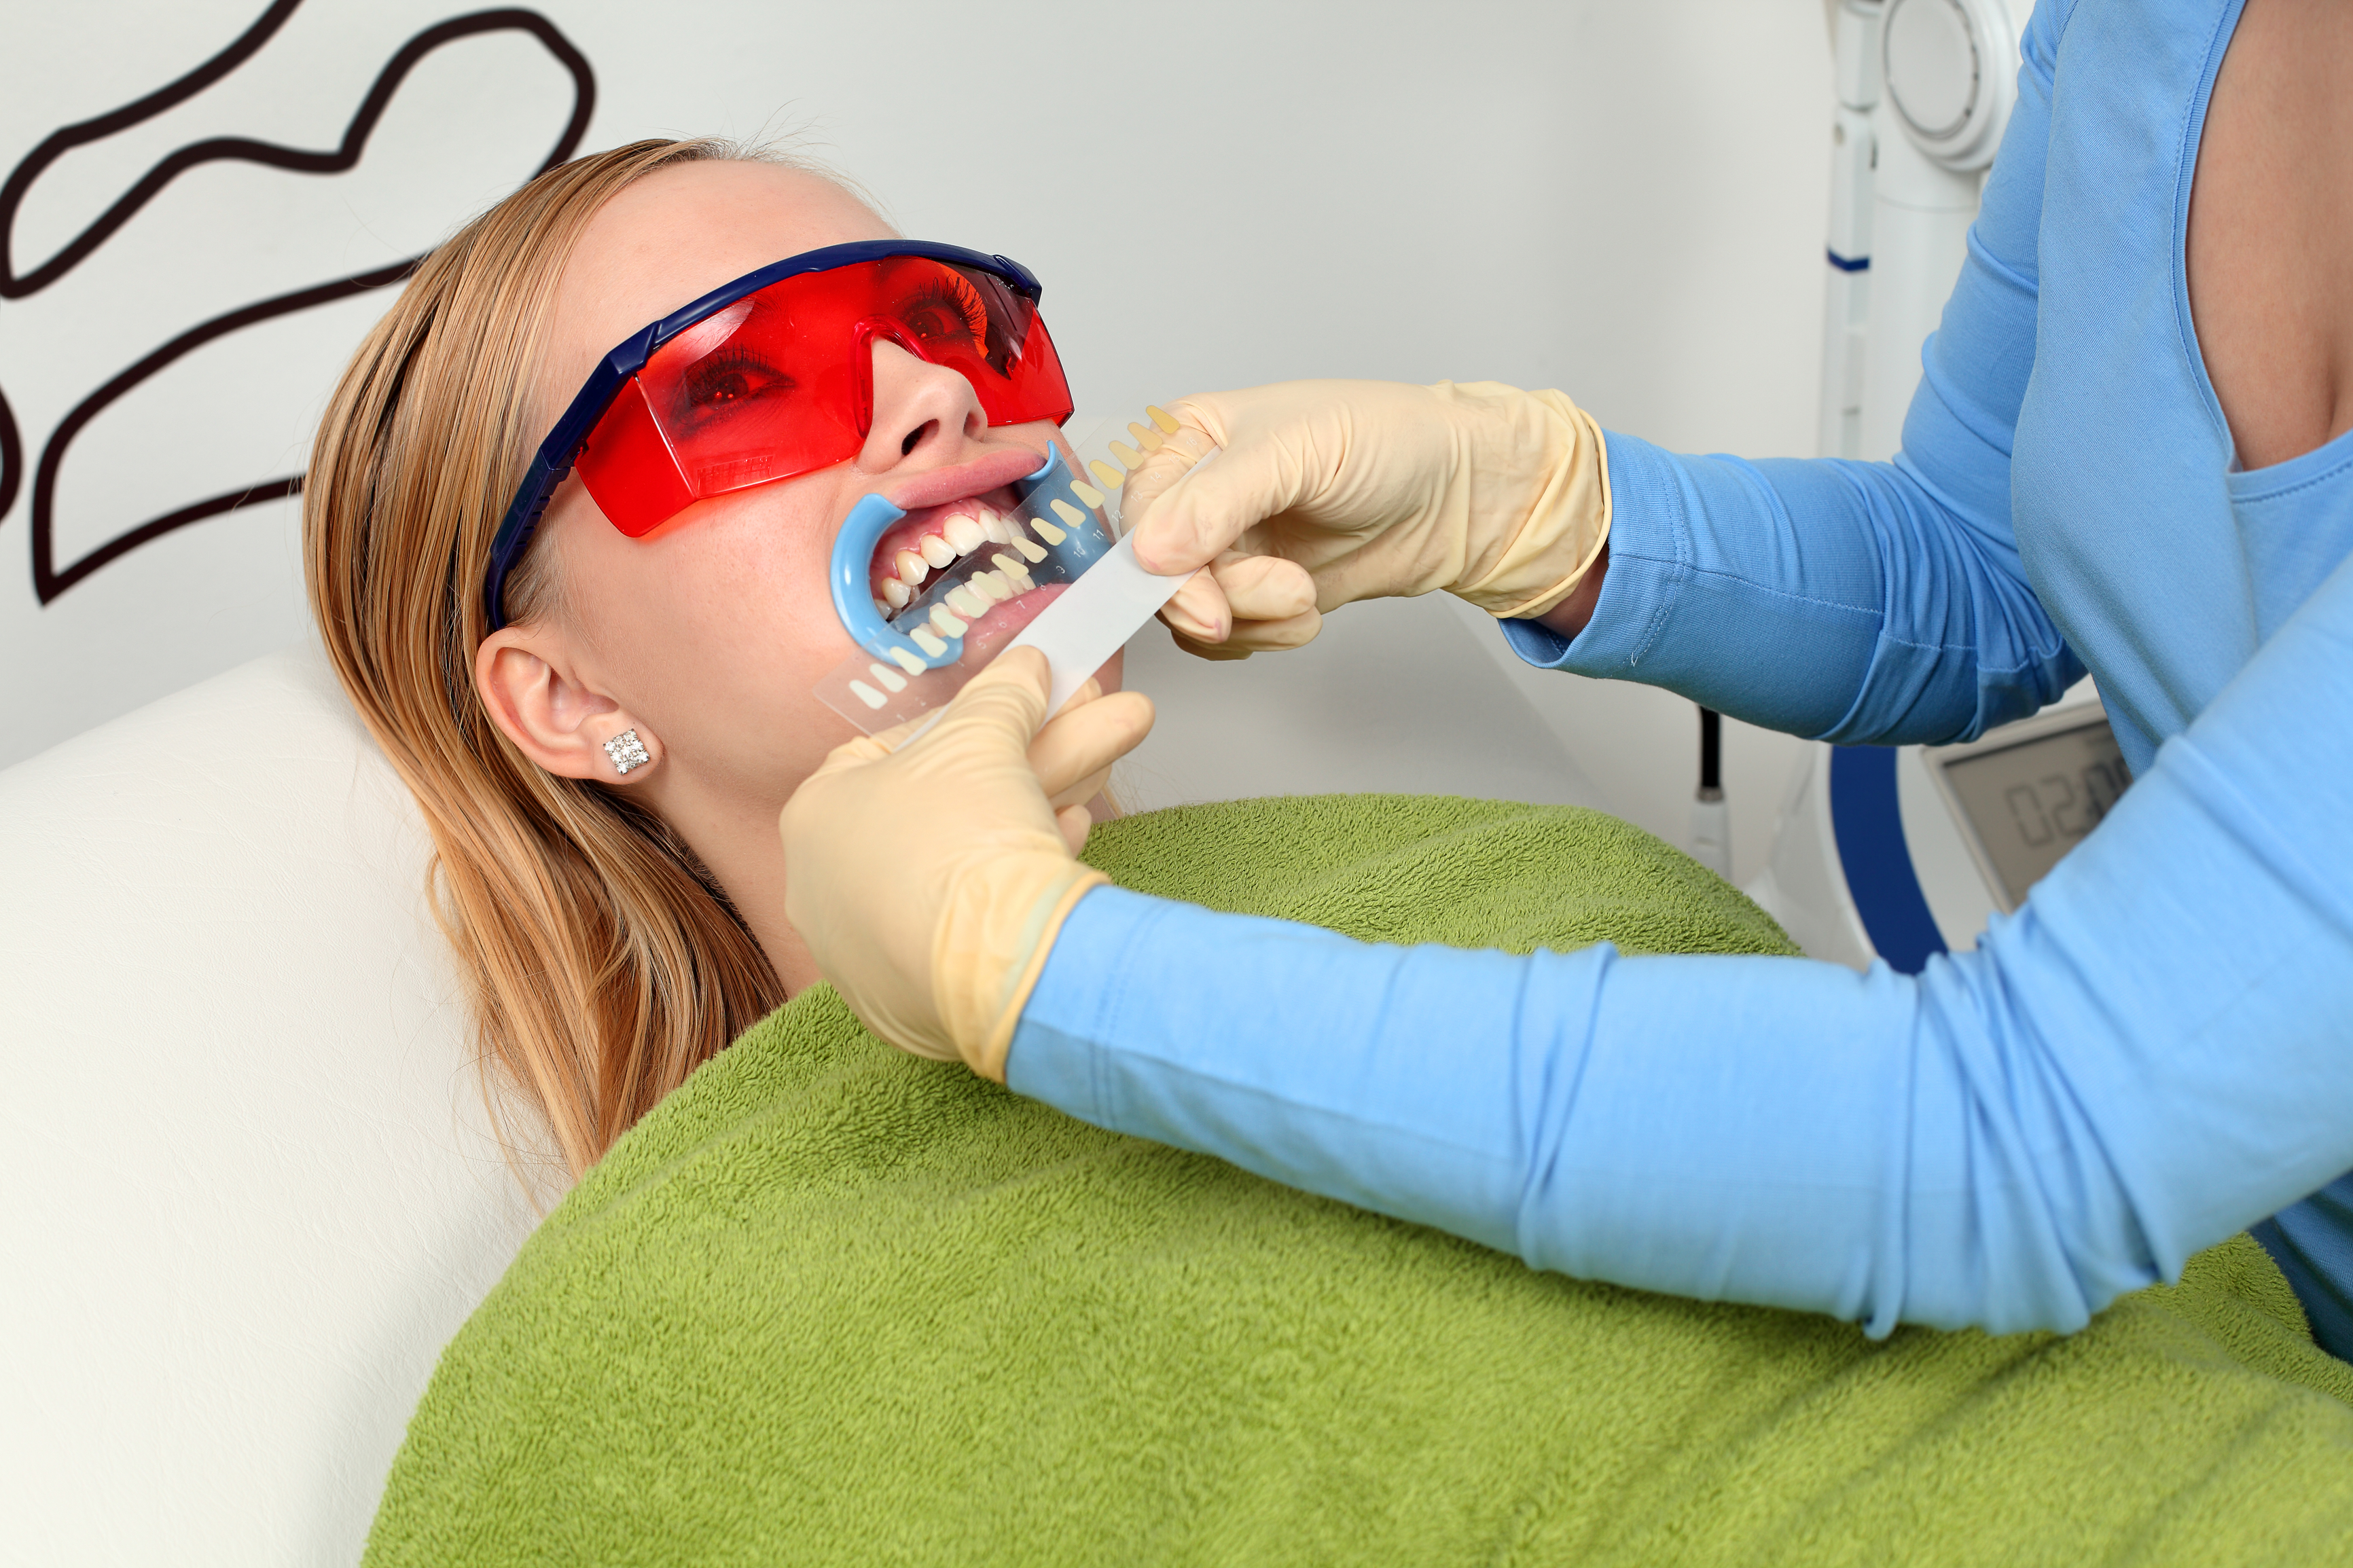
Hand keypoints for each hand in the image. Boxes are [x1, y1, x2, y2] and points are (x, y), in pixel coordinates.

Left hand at [780, 649, 1152, 1079]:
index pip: (892, 750)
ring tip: (1105, 769)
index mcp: (815, 817)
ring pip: (962, 862)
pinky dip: (1016, 876)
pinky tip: (1068, 837)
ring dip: (1038, 806)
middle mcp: (824, 889)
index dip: (967, 723)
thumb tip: (1024, 666)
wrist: (999, 963)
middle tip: (1093, 718)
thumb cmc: (964, 837)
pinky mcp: (913, 1003)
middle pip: (943, 804)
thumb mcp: (985, 736)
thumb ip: (1002, 694)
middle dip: (1031, 757)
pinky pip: (967, 922)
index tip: (1021, 710)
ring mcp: (867, 953)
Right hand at [1124, 380, 1610, 656]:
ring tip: (1307, 594)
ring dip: (1253, 619)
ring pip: (1192, 615)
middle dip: (1223, 598)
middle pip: (1160, 575)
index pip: (1137, 515)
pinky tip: (1308, 609)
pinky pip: (1226, 639)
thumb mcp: (1299, 450)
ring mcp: (1225, 549)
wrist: (1458, 496)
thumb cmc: (1391, 442)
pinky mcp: (1254, 594)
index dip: (1161, 569)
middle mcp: (1196, 496)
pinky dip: (1266, 636)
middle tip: (1286, 593)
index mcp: (1188, 440)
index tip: (1205, 604)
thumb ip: (1218, 500)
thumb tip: (1151, 550)